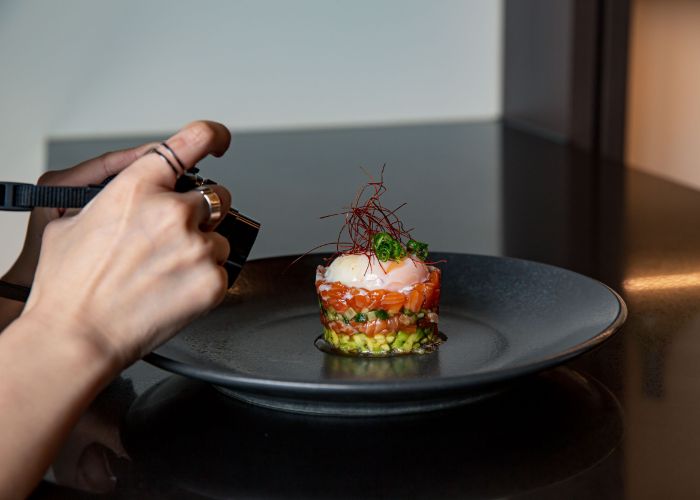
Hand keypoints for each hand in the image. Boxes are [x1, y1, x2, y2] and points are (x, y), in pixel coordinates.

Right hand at [22, 121, 231, 365]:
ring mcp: (196, 247)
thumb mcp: (74, 220)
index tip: (220, 141)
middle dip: (202, 212)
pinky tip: (175, 288)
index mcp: (138, 187)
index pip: (192, 140)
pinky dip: (204, 277)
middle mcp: (172, 212)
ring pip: (221, 236)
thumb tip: (134, 191)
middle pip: (217, 196)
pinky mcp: (212, 280)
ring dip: (203, 248)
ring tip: (168, 271)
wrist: (77, 337)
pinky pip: (222, 268)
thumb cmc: (69, 286)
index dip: (213, 136)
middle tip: (177, 236)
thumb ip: (115, 195)